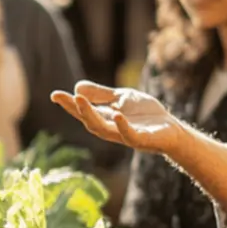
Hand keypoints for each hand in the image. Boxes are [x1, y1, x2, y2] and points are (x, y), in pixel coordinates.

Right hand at [51, 81, 185, 155]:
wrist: (171, 129)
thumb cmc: (145, 115)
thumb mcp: (121, 98)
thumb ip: (101, 94)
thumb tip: (76, 87)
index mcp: (105, 118)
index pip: (83, 112)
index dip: (69, 104)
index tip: (55, 95)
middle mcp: (111, 129)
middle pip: (89, 121)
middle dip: (76, 109)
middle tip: (66, 96)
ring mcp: (125, 136)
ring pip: (103, 129)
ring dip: (91, 115)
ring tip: (81, 100)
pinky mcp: (141, 140)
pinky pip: (129, 135)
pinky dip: (122, 126)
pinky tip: (116, 115)